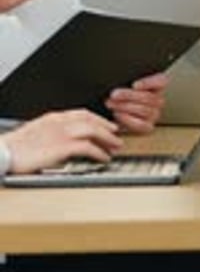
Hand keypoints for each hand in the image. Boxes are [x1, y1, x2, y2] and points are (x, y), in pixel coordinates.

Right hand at [5, 110, 121, 174]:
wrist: (5, 152)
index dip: (96, 118)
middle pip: (91, 119)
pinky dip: (99, 152)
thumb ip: (50, 132)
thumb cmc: (15, 147)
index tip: (104, 123)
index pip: (81, 113)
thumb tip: (60, 140)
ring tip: (115, 146)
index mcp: (53, 118)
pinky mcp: (62, 147)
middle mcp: (60, 122)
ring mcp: (62, 133)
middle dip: (106, 126)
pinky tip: (104, 157)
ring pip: (93, 130)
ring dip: (107, 138)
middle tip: (117, 133)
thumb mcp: (35, 133)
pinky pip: (88, 147)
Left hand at [105, 72, 167, 134]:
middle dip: (128, 95)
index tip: (134, 85)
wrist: (115, 109)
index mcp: (157, 84)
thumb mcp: (125, 82)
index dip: (148, 83)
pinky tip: (117, 113)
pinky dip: (127, 119)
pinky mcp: (147, 126)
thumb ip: (127, 79)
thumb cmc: (122, 92)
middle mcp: (158, 99)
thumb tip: (118, 78)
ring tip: (110, 103)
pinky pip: (141, 124)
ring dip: (124, 106)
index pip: (160, 81)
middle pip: (148, 97)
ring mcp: (154, 114)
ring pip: (144, 110)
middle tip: (114, 94)